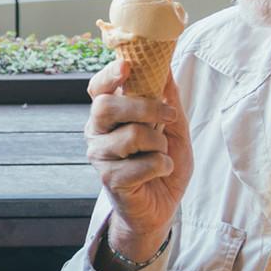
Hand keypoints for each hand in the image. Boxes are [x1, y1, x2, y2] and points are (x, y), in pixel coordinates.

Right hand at [85, 58, 192, 258]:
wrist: (163, 206)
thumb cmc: (164, 162)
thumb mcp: (174, 126)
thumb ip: (168, 97)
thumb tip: (165, 64)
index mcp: (110, 115)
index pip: (97, 88)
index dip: (108, 75)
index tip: (127, 66)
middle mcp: (98, 133)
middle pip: (106, 106)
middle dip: (143, 107)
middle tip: (168, 116)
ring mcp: (100, 157)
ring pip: (130, 135)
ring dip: (159, 143)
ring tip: (163, 152)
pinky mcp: (110, 180)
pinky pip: (142, 164)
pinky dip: (162, 165)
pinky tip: (161, 170)